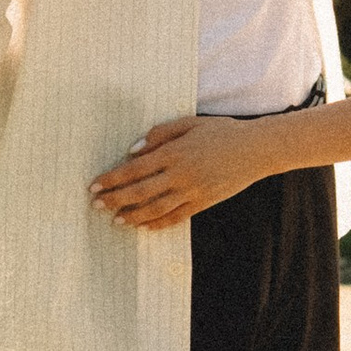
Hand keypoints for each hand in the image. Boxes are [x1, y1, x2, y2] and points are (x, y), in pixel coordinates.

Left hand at [90, 113, 279, 229]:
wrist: (257, 149)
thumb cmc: (222, 131)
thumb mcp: (190, 123)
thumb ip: (160, 134)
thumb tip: (132, 150)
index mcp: (174, 153)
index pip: (134, 169)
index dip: (112, 179)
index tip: (93, 185)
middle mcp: (180, 175)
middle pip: (139, 191)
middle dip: (115, 199)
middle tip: (96, 205)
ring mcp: (192, 191)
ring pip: (155, 209)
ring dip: (132, 216)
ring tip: (115, 220)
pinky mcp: (203, 202)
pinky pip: (176, 217)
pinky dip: (158, 224)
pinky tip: (144, 227)